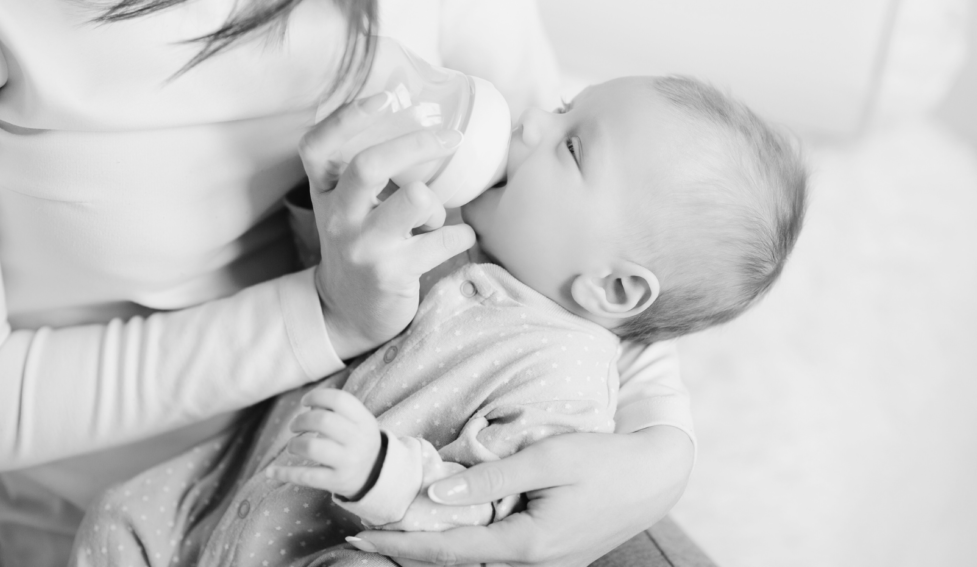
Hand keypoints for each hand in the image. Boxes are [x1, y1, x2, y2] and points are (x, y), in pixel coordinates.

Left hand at [265, 389, 381, 497]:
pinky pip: (306, 476)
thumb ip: (337, 410)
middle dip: (301, 420)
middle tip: (294, 426)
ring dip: (294, 444)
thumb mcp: (358, 423)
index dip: (317, 396)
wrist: (376, 475)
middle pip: (323, 421)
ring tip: (293, 446)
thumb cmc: (358, 441)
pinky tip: (271, 472)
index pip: (340, 400)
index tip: (305, 402)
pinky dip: (285, 473)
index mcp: (364, 421)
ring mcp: (348, 462)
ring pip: (312, 447)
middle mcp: (358, 441)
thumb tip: (310, 404)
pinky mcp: (337, 482)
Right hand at [300, 91, 476, 358]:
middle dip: (416, 144)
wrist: (349, 310)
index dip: (347, 118)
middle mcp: (339, 216)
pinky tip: (459, 239)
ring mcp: (363, 245)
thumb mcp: (349, 205)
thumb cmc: (361, 243)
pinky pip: (442, 240)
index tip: (385, 97)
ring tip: (436, 218)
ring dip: (437, 204)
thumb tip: (427, 125)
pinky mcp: (391, 272)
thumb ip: (371, 171)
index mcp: (326, 191)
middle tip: (449, 137)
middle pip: (368, 165)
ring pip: (413, 200)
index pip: (318, 146)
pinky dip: (461, 236)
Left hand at [352, 426, 693, 566]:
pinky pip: (497, 554)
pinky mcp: (550, 555)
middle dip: (410, 552)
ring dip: (436, 549)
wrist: (655, 477)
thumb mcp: (548, 458)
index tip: (360, 539)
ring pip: (476, 562)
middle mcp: (532, 564)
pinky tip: (448, 526)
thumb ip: (492, 477)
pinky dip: (466, 543)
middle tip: (365, 538)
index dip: (402, 546)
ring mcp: (543, 565)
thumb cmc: (605, 461)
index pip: (449, 551)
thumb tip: (438, 495)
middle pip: (458, 563)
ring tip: (396, 531)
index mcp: (528, 545)